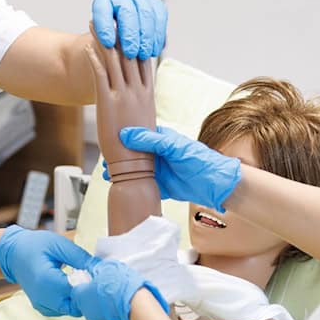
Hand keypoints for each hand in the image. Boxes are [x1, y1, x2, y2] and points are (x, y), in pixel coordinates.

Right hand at [0, 226, 92, 316]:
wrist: (13, 254)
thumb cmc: (35, 246)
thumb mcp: (59, 244)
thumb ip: (80, 257)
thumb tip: (101, 268)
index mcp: (46, 280)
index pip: (77, 292)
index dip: (90, 285)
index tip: (96, 274)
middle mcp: (43, 297)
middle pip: (76, 306)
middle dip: (86, 294)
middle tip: (89, 277)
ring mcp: (42, 305)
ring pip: (71, 310)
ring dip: (79, 298)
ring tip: (79, 280)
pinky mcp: (43, 308)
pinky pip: (63, 310)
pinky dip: (70, 301)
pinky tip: (70, 286)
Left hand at [70, 257, 167, 319]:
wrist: (136, 307)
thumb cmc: (119, 286)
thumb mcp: (106, 267)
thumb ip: (95, 268)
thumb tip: (92, 268)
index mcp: (80, 296)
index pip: (74, 290)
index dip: (83, 283)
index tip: (92, 278)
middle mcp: (85, 310)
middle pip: (84, 299)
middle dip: (92, 292)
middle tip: (104, 284)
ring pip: (95, 308)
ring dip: (102, 300)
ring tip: (115, 292)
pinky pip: (106, 314)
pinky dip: (110, 308)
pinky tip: (120, 301)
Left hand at [85, 26, 155, 179]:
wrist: (136, 166)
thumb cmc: (141, 151)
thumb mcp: (146, 125)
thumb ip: (142, 109)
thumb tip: (138, 108)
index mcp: (148, 96)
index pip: (144, 63)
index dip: (137, 44)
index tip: (131, 30)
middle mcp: (138, 92)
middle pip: (129, 55)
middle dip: (120, 35)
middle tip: (113, 20)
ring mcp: (123, 96)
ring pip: (114, 60)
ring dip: (104, 41)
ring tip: (97, 26)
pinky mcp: (108, 102)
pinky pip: (100, 75)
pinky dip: (94, 60)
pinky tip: (88, 48)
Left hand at [92, 0, 167, 59]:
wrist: (125, 27)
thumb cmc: (111, 34)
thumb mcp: (103, 37)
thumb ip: (104, 41)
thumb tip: (110, 49)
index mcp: (104, 1)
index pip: (102, 10)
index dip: (105, 26)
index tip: (108, 43)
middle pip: (127, 12)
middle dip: (130, 35)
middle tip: (130, 54)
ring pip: (147, 13)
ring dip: (147, 38)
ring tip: (144, 55)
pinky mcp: (155, 4)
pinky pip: (160, 17)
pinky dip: (158, 36)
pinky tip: (154, 50)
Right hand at [118, 126, 242, 212]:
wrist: (214, 185)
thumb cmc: (199, 160)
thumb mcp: (174, 147)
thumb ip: (151, 140)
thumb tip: (126, 135)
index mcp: (161, 139)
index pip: (137, 134)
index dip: (123, 136)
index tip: (108, 138)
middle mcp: (157, 154)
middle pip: (132, 154)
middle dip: (118, 157)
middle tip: (105, 159)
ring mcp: (157, 170)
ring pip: (134, 170)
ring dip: (121, 172)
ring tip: (107, 173)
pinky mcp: (159, 185)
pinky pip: (140, 184)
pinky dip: (129, 185)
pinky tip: (119, 185)